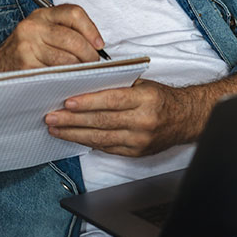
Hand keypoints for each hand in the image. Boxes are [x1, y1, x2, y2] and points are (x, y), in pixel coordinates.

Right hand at [0, 5, 105, 71]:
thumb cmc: (24, 51)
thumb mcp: (42, 32)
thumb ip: (65, 31)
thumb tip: (96, 44)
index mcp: (41, 15)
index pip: (74, 13)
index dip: (91, 29)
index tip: (99, 44)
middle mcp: (33, 27)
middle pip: (73, 38)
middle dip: (89, 54)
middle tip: (93, 64)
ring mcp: (27, 46)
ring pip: (66, 59)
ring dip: (79, 69)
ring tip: (81, 73)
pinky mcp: (25, 65)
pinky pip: (55, 73)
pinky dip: (66, 78)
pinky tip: (68, 80)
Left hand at [44, 79, 195, 156]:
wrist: (185, 119)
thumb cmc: (161, 99)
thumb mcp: (143, 85)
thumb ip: (118, 85)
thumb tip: (86, 84)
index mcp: (146, 99)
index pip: (111, 100)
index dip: (87, 102)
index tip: (67, 103)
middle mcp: (143, 121)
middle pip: (101, 121)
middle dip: (72, 120)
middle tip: (51, 117)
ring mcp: (139, 140)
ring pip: (101, 138)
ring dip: (75, 134)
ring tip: (56, 129)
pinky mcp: (136, 152)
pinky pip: (108, 148)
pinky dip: (89, 142)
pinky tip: (74, 138)